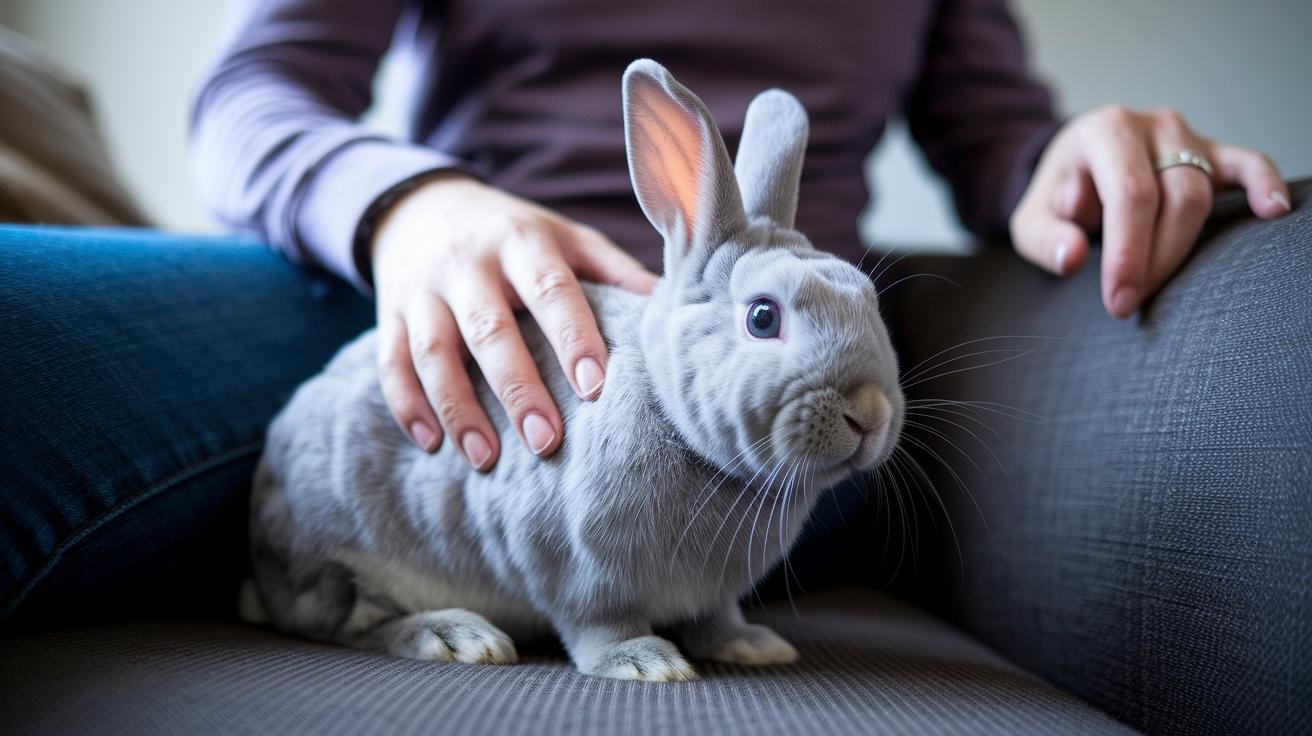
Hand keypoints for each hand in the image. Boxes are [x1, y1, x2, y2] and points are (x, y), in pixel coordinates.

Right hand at [371, 172, 658, 467]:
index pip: (551, 289)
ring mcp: (422, 290)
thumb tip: (678, 311)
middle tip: (545, 442)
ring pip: (434, 352)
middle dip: (517, 389)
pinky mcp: (388, 314)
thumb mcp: (567, 238)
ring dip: (458, 409)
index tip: (596, 388)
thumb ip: (616, 273)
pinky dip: (408, 405)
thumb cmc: (516, 235)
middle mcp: (467, 263)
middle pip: (490, 330)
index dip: (573, 337)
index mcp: (522, 241)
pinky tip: (432, 445)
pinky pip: (391, 363)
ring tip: (486, 460)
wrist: (422, 206)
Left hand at [1010, 106, 1290, 317]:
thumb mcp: (1030, 220)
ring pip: (1204, 192)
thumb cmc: (1055, 197)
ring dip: (1186, 246)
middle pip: (1175, 196)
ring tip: (1165, 287)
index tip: (1120, 300)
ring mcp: (1184, 135)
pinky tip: (1273, 211)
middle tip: (1133, 302)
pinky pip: (1246, 163)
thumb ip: (1045, 238)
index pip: (1129, 195)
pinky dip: (1264, 183)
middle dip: (1157, 257)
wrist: (1070, 166)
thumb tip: (1073, 257)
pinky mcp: (1209, 151)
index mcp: (1103, 132)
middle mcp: (1150, 126)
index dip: (1129, 253)